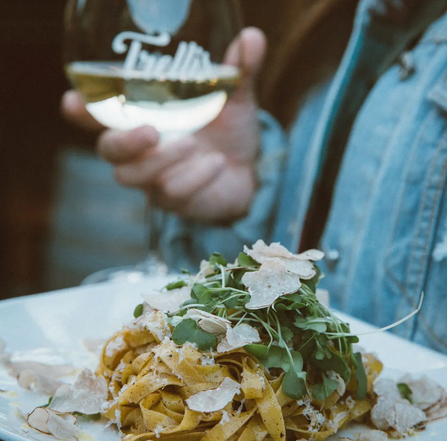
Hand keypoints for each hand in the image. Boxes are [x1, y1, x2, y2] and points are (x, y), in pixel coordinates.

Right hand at [61, 27, 265, 223]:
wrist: (250, 171)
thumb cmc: (230, 132)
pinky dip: (194, 177)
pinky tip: (216, 164)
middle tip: (150, 131)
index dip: (82, 109)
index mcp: (147, 118)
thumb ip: (237, 74)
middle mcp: (142, 150)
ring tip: (192, 145)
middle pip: (107, 150)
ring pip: (131, 176)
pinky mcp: (172, 200)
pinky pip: (170, 192)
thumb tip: (252, 37)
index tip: (72, 101)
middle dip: (122, 141)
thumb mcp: (235, 100)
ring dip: (160, 161)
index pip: (102, 115)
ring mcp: (154, 178)